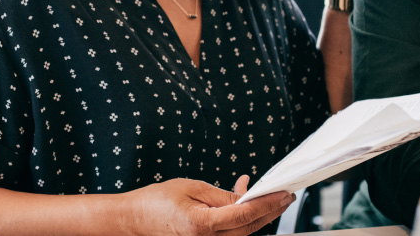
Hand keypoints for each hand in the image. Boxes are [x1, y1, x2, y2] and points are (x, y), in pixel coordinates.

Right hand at [121, 175, 293, 235]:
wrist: (134, 221)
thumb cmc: (156, 202)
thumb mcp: (190, 188)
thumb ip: (221, 195)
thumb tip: (246, 196)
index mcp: (201, 225)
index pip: (244, 214)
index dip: (267, 203)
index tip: (282, 193)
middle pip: (249, 227)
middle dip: (270, 211)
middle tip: (286, 196)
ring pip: (243, 234)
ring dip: (259, 216)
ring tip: (270, 198)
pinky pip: (231, 235)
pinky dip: (243, 221)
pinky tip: (245, 206)